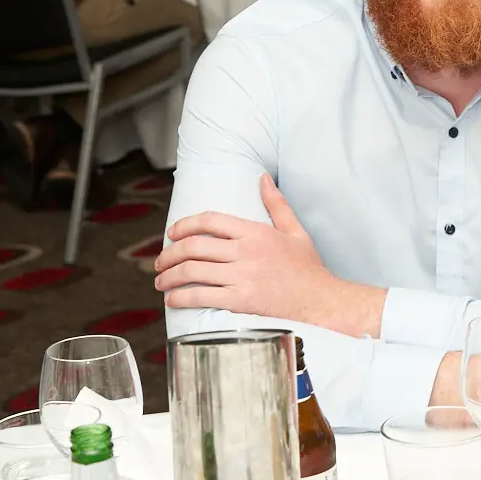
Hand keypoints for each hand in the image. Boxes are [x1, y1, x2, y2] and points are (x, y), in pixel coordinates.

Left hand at [155, 175, 379, 333]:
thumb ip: (276, 204)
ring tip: (161, 282)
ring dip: (169, 277)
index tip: (172, 233)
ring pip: (192, 272)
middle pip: (193, 247)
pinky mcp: (240, 301)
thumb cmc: (308, 268)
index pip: (210, 221)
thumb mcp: (295, 230)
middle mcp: (245, 252)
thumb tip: (263, 178)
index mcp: (255, 232)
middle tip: (160, 262)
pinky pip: (200, 297)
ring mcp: (241, 276)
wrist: (320, 300)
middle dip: (168, 255)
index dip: (184, 225)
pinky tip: (173, 300)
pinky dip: (180, 298)